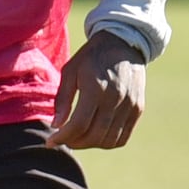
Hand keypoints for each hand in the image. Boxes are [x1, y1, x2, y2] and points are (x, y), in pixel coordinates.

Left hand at [49, 30, 146, 150]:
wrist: (123, 43)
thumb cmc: (91, 57)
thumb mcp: (70, 70)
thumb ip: (62, 99)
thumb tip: (56, 125)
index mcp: (96, 87)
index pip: (79, 124)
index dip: (62, 137)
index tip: (51, 141)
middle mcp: (115, 98)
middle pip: (94, 135)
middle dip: (75, 143)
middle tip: (64, 139)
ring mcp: (130, 105)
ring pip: (108, 140)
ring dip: (90, 144)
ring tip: (79, 137)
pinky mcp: (138, 109)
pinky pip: (122, 138)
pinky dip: (107, 142)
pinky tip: (96, 135)